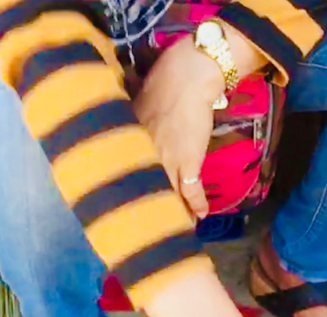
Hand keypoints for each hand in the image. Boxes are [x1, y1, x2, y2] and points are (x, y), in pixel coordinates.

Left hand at [133, 38, 223, 217]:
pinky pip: (192, 191)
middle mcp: (145, 156)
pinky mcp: (188, 162)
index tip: (126, 207)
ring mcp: (167, 160)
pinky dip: (197, 204)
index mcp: (130, 143)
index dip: (128, 194)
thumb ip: (134, 123)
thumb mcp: (139, 106)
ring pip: (168, 195)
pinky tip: (201, 216)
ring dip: (174, 213)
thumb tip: (129, 123)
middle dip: (148, 212)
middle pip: (144, 192)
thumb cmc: (164, 84)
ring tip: (177, 228)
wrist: (189, 76)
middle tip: (150, 228)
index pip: (125, 176)